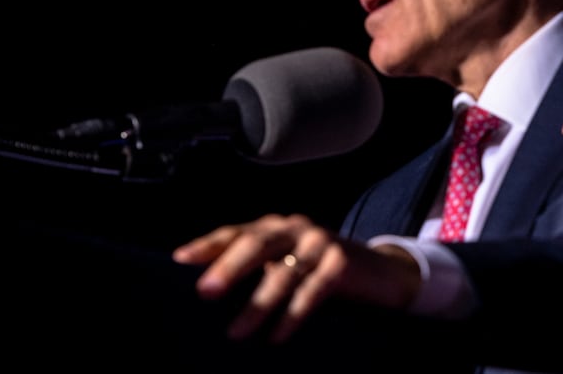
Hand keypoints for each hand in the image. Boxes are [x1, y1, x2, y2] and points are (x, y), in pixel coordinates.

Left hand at [172, 213, 422, 342]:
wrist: (382, 274)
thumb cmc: (322, 273)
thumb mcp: (288, 265)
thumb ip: (257, 269)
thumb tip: (209, 291)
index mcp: (277, 228)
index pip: (236, 232)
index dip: (209, 245)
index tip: (180, 260)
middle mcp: (296, 229)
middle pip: (257, 243)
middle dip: (229, 267)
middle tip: (205, 291)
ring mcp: (321, 243)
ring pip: (283, 272)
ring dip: (258, 304)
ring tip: (237, 332)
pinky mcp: (342, 262)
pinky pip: (312, 290)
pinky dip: (293, 314)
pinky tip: (278, 335)